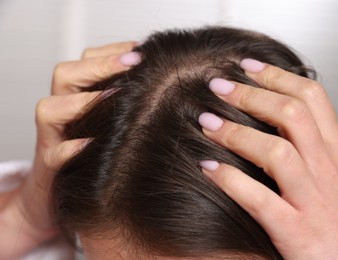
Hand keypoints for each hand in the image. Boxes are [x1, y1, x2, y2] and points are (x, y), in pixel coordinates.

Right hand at [0, 41, 140, 257]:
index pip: (87, 61)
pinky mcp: (50, 168)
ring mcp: (53, 139)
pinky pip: (54, 155)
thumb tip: (160, 78)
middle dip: (99, 65)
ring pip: (50, 109)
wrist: (59, 197)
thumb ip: (124, 100)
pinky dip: (71, 148)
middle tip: (133, 62)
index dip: (112, 52)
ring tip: (114, 95)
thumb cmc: (94, 154)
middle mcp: (61, 112)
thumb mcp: (109, 123)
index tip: (142, 49)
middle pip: (65, 75)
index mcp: (77, 97)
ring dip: (82, 101)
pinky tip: (92, 144)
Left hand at [198, 59, 337, 258]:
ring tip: (207, 122)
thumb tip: (296, 121)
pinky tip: (208, 168)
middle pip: (290, 115)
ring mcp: (312, 199)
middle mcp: (327, 169)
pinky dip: (229, 180)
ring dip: (236, 133)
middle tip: (218, 84)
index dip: (277, 76)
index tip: (248, 66)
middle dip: (250, 95)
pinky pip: (258, 199)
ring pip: (275, 152)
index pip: (311, 98)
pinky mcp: (296, 230)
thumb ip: (323, 146)